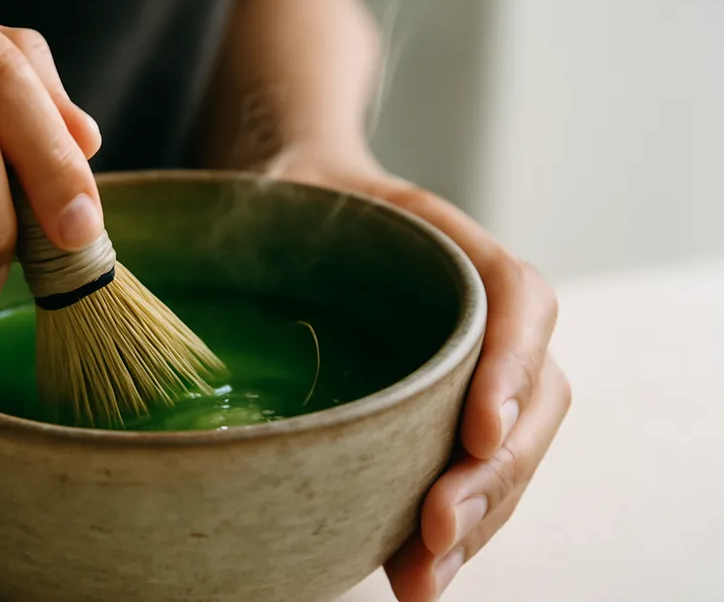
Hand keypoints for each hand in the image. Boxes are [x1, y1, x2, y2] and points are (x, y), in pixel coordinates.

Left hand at [267, 154, 571, 600]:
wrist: (298, 208)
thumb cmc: (293, 200)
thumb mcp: (285, 186)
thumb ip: (273, 212)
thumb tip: (218, 262)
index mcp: (451, 247)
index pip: (517, 298)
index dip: (512, 364)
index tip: (478, 430)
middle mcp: (477, 313)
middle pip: (530, 396)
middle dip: (493, 474)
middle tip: (439, 533)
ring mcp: (467, 368)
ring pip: (509, 450)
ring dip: (478, 519)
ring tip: (425, 580)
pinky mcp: (437, 414)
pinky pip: (469, 473)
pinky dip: (451, 529)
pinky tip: (413, 573)